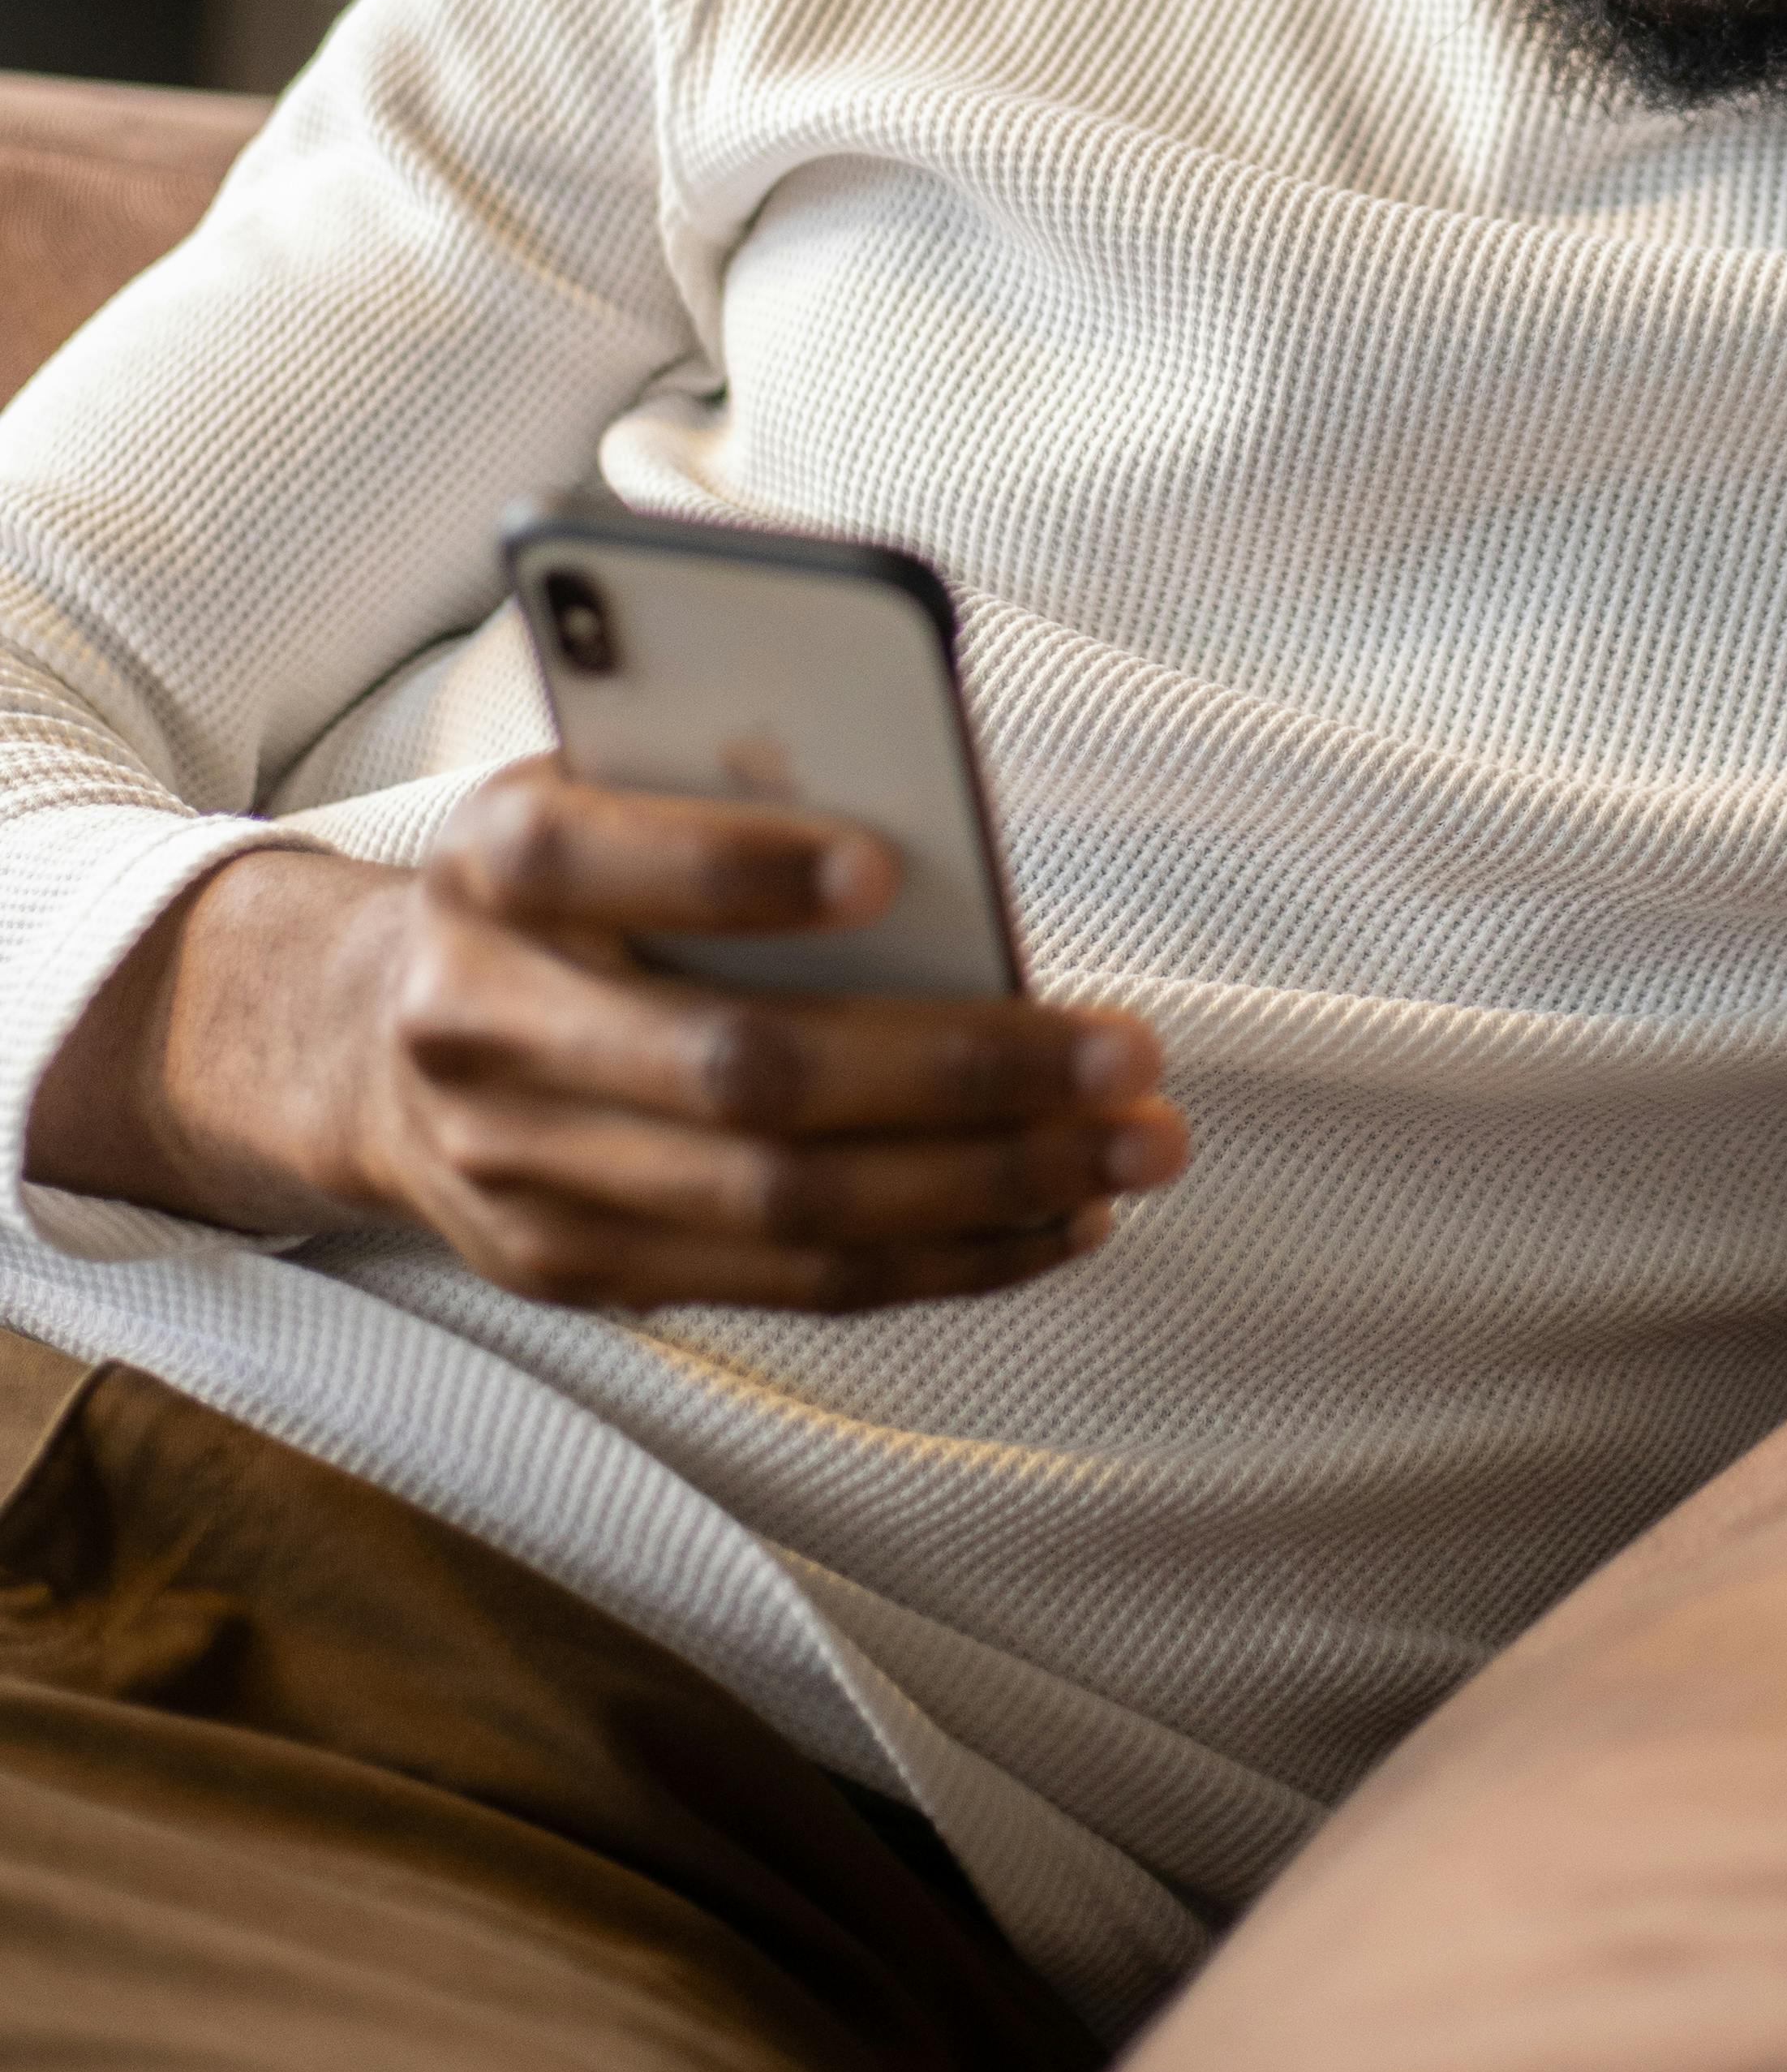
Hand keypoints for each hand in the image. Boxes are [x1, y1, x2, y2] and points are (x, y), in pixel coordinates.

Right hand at [28, 762, 1186, 1315]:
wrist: (367, 1040)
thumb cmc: (553, 881)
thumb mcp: (595, 782)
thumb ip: (716, 783)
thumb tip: (924, 821)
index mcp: (489, 866)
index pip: (593, 856)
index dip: (735, 870)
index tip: (889, 866)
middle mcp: (487, 1028)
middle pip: (738, 1074)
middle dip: (958, 1072)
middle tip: (1127, 1053)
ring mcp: (525, 1177)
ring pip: (783, 1212)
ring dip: (988, 1187)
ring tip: (1135, 1150)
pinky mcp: (578, 1275)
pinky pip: (788, 1288)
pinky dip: (941, 1259)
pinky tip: (1059, 1219)